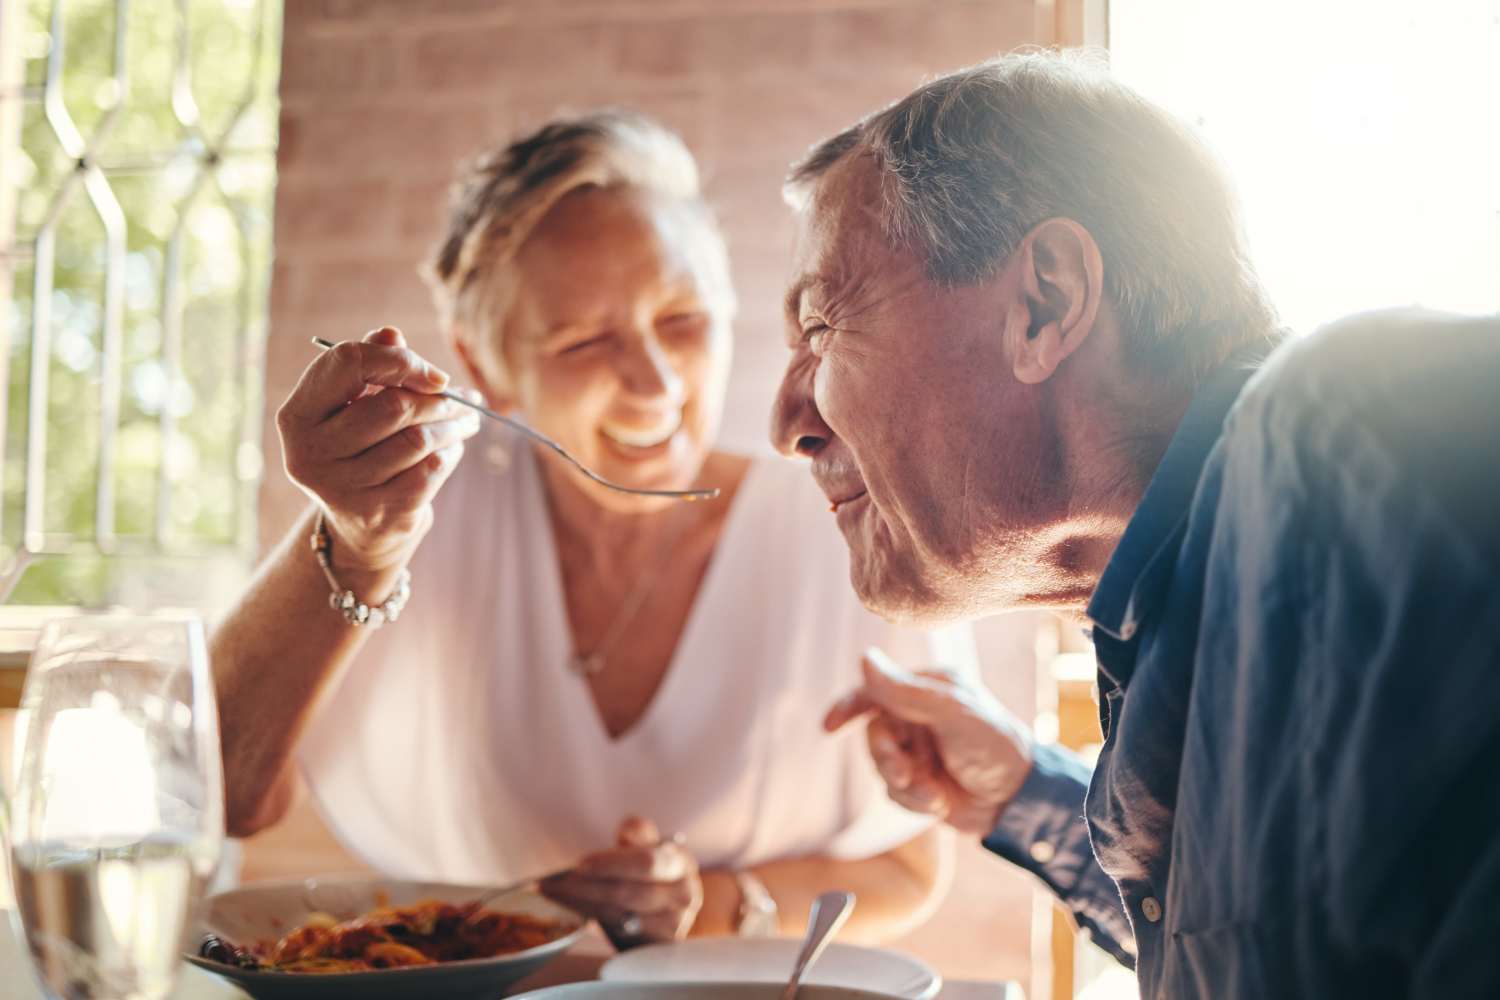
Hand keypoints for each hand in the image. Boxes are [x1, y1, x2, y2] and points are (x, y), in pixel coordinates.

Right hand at [276, 327, 480, 572]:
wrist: (360, 526)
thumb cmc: (360, 448)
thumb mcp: (354, 405)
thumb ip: (370, 365)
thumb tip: (390, 334)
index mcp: (297, 415)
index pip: (348, 362)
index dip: (400, 360)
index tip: (433, 374)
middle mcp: (310, 452)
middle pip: (393, 405)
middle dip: (437, 399)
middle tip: (460, 399)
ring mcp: (342, 488)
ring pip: (418, 439)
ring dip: (452, 425)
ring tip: (466, 421)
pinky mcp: (378, 513)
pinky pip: (431, 469)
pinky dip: (451, 452)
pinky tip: (453, 447)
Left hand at [540, 817, 702, 943]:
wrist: (669, 907)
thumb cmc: (651, 871)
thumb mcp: (648, 845)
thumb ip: (638, 833)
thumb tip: (628, 833)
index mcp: (679, 862)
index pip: (645, 862)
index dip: (611, 864)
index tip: (579, 863)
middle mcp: (683, 893)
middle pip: (627, 892)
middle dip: (585, 887)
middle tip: (553, 882)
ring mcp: (674, 923)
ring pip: (617, 913)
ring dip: (580, 902)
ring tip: (553, 891)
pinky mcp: (659, 944)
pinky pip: (617, 930)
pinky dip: (590, 916)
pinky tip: (571, 906)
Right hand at [825, 647, 1034, 835]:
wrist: (1018, 801)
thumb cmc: (994, 746)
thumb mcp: (953, 713)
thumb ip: (907, 691)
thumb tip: (864, 660)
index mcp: (928, 690)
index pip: (877, 690)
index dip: (849, 706)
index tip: (830, 726)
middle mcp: (919, 718)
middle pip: (874, 734)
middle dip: (886, 758)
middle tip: (904, 773)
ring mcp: (918, 751)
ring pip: (880, 766)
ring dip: (903, 784)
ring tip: (932, 795)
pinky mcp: (919, 782)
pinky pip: (893, 792)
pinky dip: (912, 800)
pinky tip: (938, 803)